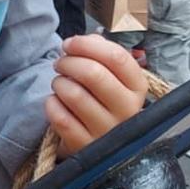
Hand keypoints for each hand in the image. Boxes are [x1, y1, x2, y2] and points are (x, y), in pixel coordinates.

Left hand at [45, 36, 146, 153]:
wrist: (99, 141)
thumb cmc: (102, 98)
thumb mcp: (111, 75)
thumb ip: (100, 51)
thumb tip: (83, 41)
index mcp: (138, 88)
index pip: (117, 57)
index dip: (87, 45)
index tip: (69, 44)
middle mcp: (128, 111)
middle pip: (93, 74)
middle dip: (68, 62)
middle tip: (60, 63)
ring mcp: (107, 132)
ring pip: (74, 94)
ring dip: (59, 83)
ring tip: (60, 84)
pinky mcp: (85, 147)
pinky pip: (61, 118)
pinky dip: (52, 104)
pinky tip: (56, 102)